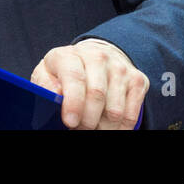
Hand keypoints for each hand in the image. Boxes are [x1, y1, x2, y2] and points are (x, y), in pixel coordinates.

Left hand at [31, 41, 147, 128]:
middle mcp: (97, 56)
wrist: (95, 57)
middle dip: (87, 120)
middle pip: (97, 95)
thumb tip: (56, 95)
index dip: (73, 103)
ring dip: (102, 127)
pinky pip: (131, 115)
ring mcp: (120, 68)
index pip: (75, 77)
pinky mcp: (137, 80)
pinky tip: (106, 125)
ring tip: (91, 125)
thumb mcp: (47, 74)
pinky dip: (119, 128)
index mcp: (70, 55)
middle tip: (79, 128)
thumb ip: (47, 85)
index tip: (70, 122)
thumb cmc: (66, 71)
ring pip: (115, 110)